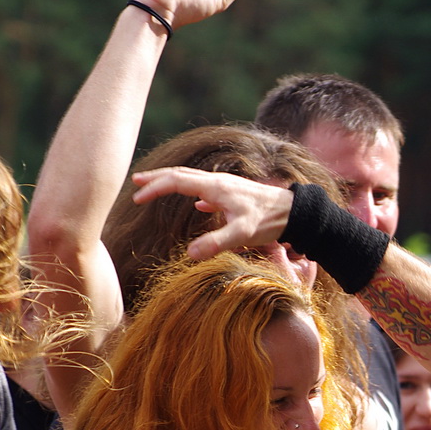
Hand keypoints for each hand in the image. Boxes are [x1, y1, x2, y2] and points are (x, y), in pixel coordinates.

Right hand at [130, 168, 293, 258]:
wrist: (295, 212)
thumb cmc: (270, 221)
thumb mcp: (242, 234)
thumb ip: (216, 243)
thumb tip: (190, 254)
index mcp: (215, 188)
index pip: (176, 182)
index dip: (154, 188)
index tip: (137, 198)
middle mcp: (218, 182)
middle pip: (180, 175)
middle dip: (156, 179)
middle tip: (135, 183)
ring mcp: (227, 187)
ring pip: (193, 180)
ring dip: (172, 183)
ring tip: (157, 188)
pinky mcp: (236, 195)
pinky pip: (208, 189)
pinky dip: (194, 193)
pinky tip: (197, 205)